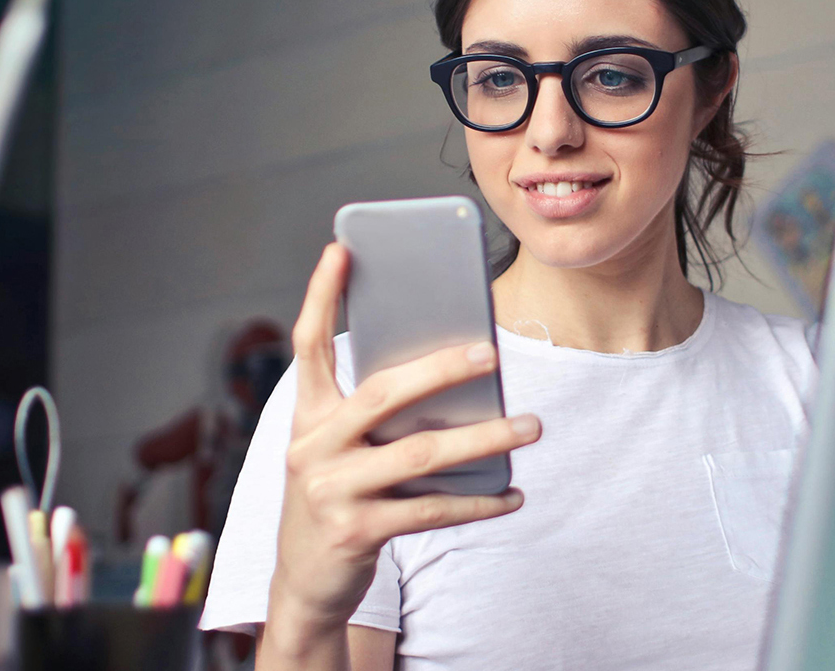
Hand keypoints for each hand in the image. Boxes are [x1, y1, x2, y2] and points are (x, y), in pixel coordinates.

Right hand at [267, 243, 538, 629]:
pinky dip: (478, 503)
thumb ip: (375, 417)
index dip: (320, 295)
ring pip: (419, 453)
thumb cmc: (336, 500)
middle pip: (382, 394)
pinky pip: (431, 511)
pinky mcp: (356, 531)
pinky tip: (513, 494)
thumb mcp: (339, 452)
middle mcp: (312, 447)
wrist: (305, 584)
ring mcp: (331, 491)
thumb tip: (455, 379)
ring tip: (530, 425)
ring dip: (483, 438)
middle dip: (439, 369)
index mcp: (307, 417)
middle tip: (490, 352)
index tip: (341, 249)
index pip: (308, 345)